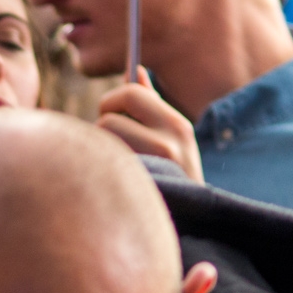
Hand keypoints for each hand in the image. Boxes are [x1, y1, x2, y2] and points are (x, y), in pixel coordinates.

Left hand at [97, 67, 203, 182]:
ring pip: (101, 142)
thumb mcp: (171, 137)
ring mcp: (153, 169)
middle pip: (107, 117)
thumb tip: (136, 70)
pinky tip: (117, 181)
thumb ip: (151, 103)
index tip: (112, 112)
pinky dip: (101, 170)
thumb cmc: (173, 171)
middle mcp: (169, 144)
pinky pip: (100, 166)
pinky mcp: (136, 189)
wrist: (192, 221)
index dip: (112, 100)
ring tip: (119, 164)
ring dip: (102, 151)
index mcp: (178, 125)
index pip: (130, 92)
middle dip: (103, 126)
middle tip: (113, 139)